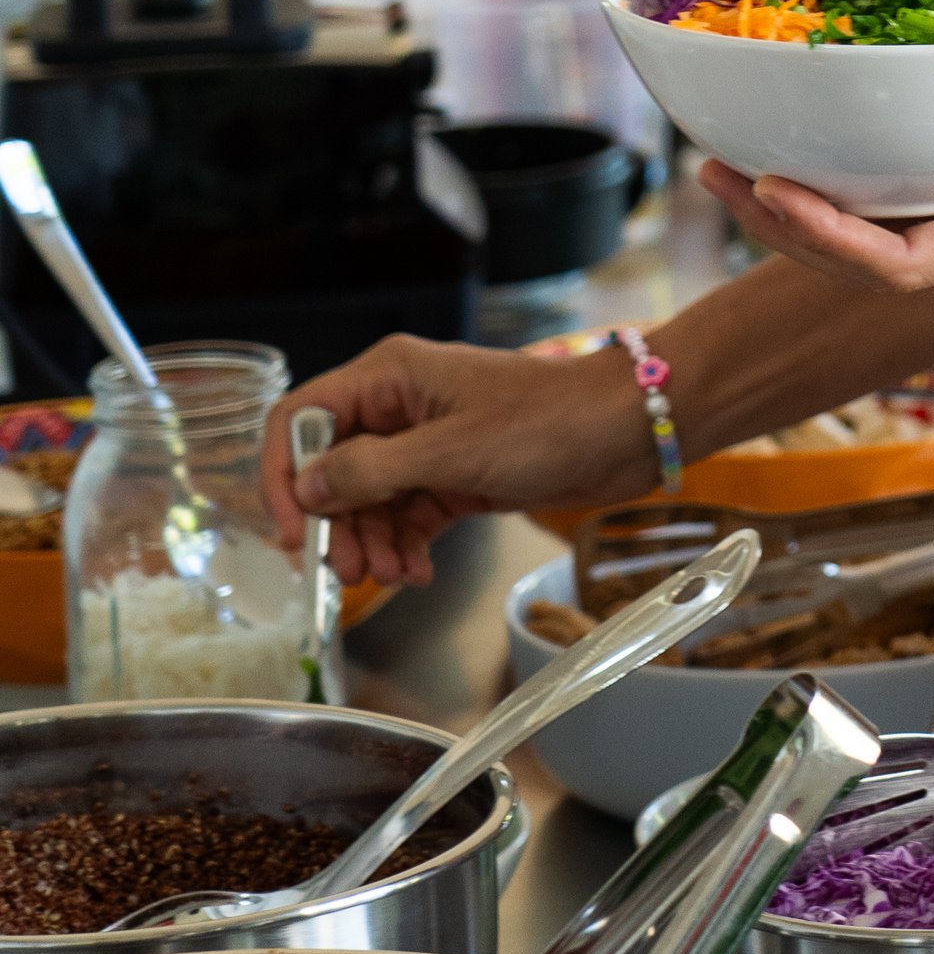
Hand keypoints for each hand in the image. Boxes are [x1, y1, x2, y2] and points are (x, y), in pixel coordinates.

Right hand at [264, 337, 657, 586]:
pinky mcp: (458, 476)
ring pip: (370, 500)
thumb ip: (370, 471)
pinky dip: (405, 547)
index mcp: (389, 376)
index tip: (293, 533)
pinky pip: (409, 516)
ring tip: (393, 577)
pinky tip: (417, 574)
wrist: (629, 429)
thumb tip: (305, 490)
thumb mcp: (451, 450)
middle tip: (351, 572)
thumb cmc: (547, 422)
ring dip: (372, 543)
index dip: (285, 477)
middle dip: (336, 524)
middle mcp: (400, 406)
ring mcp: (430, 443)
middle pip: (332, 470)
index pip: (302, 420)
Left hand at [699, 38, 933, 305]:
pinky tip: (827, 129)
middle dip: (782, 221)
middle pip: (859, 256)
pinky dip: (857, 169)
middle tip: (712, 167)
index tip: (772, 187)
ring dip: (803, 201)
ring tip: (736, 155)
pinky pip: (909, 191)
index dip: (826, 236)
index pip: (898, 263)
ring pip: (873, 228)